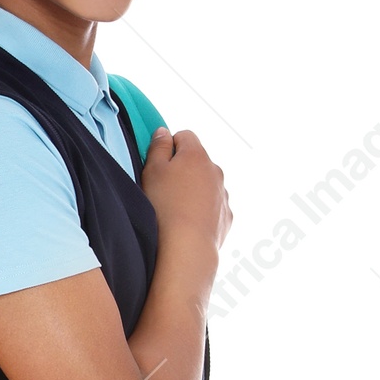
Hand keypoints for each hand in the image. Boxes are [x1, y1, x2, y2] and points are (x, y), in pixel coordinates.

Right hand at [141, 127, 231, 255]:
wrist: (187, 247)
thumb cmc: (165, 207)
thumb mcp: (152, 171)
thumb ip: (158, 147)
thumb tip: (163, 132)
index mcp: (196, 155)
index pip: (184, 136)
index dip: (169, 147)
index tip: (158, 165)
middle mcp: (215, 170)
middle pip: (197, 161)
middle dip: (183, 170)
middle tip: (164, 190)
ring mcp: (223, 194)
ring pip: (206, 184)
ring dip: (193, 191)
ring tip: (176, 210)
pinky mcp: (227, 216)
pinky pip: (213, 206)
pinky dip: (203, 210)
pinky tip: (188, 223)